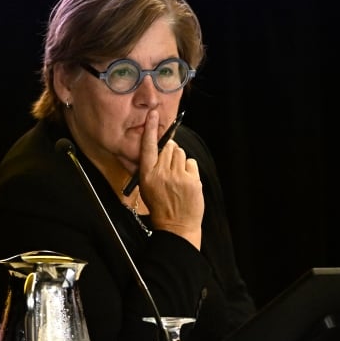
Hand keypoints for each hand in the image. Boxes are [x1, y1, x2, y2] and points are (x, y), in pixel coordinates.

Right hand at [138, 110, 203, 248]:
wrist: (176, 226)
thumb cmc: (160, 206)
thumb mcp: (147, 188)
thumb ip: (151, 167)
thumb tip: (160, 148)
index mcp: (147, 175)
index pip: (148, 147)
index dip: (151, 129)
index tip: (153, 114)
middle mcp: (162, 174)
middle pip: (168, 147)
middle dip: (170, 151)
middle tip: (170, 165)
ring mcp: (178, 177)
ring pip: (180, 153)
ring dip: (179, 161)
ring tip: (177, 176)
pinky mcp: (192, 180)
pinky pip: (191, 163)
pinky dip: (189, 169)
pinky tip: (186, 181)